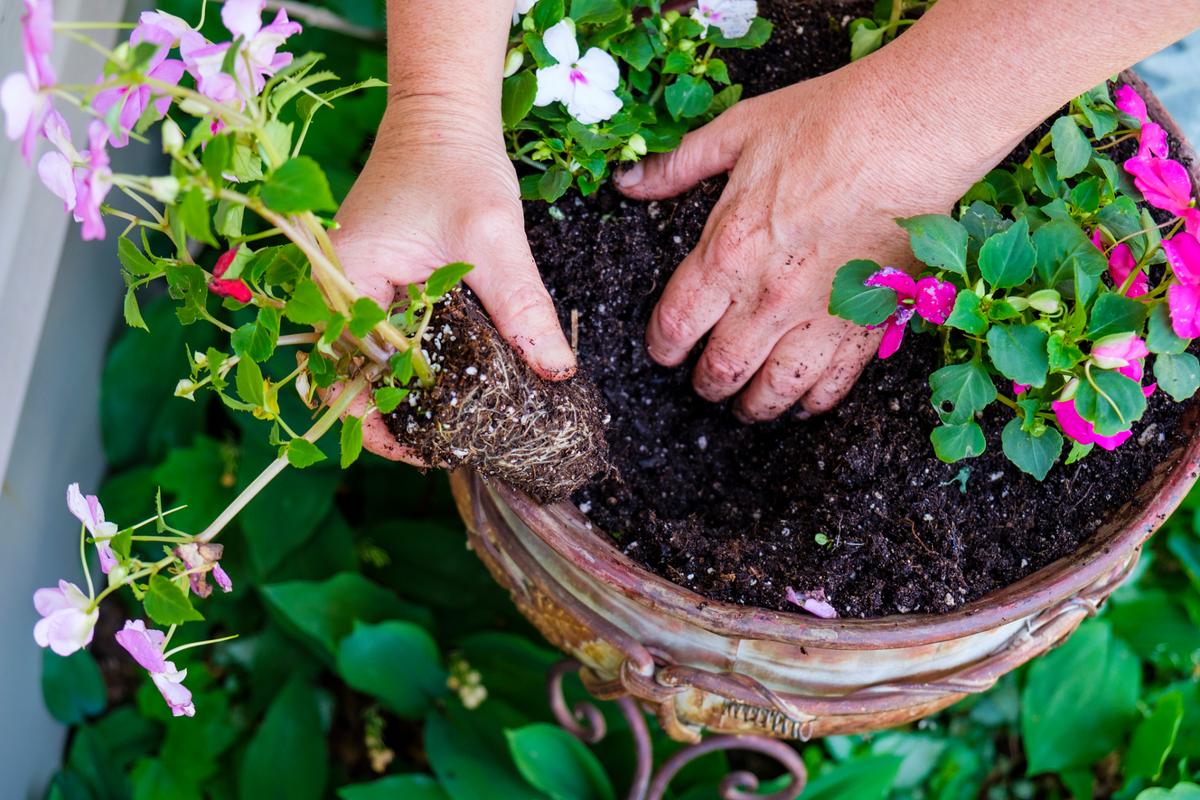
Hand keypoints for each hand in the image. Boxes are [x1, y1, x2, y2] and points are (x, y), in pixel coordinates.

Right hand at [330, 98, 574, 460]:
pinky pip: (386, 342)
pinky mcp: (378, 288)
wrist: (442, 118)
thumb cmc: (456, 165)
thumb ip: (522, 308)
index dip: (378, 430)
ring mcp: (353, 292)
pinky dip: (417, 367)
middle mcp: (334, 293)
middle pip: (351, 385)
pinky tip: (459, 382)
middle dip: (398, 421)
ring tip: (461, 424)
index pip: (339, 384)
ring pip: (370, 368)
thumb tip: (556, 372)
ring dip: (408, 398)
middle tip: (455, 445)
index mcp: (342, 283)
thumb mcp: (493, 239)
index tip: (432, 451)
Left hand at [614, 63, 994, 421]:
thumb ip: (678, 166)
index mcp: (726, 253)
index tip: (664, 352)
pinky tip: (804, 403)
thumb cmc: (827, 124)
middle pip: (721, 369)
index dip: (663, 348)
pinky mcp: (867, 323)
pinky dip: (814, 402)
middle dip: (707, 384)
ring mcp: (818, 317)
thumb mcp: (738, 132)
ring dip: (755, 406)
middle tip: (707, 384)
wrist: (910, 132)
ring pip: (774, 390)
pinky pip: (834, 385)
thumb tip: (629, 182)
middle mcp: (767, 298)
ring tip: (749, 406)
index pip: (675, 325)